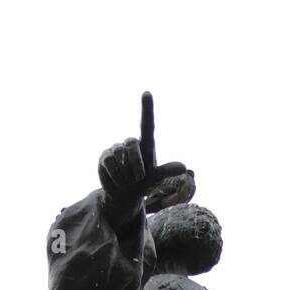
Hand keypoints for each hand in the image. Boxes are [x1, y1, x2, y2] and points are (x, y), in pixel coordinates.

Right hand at [98, 92, 185, 232]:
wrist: (125, 196)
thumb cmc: (143, 185)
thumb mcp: (155, 179)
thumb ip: (166, 171)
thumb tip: (184, 167)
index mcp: (145, 145)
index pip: (147, 124)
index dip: (147, 109)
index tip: (147, 93)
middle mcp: (130, 143)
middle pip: (132, 145)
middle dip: (135, 163)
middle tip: (138, 178)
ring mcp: (116, 149)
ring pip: (118, 156)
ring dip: (125, 175)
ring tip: (128, 184)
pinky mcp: (105, 157)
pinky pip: (109, 164)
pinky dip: (115, 177)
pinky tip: (118, 184)